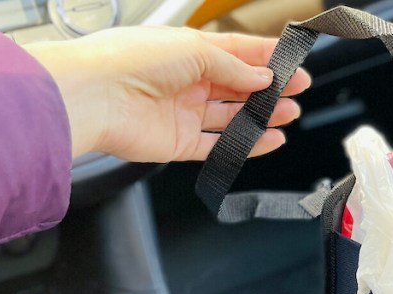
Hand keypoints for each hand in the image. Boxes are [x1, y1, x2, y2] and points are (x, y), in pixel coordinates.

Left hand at [24, 26, 310, 161]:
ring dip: (262, 115)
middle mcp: (186, 81)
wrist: (95, 95)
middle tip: (297, 90)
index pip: (235, 53)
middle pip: (237, 86)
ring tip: (289, 113)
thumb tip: (262, 77)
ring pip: (232, 116)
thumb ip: (234, 66)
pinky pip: (219, 145)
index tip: (293, 64)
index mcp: (187, 51)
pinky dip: (246, 144)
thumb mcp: (195, 49)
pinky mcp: (180, 143)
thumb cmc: (131, 60)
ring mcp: (184, 113)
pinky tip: (269, 139)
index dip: (265, 58)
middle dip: (269, 88)